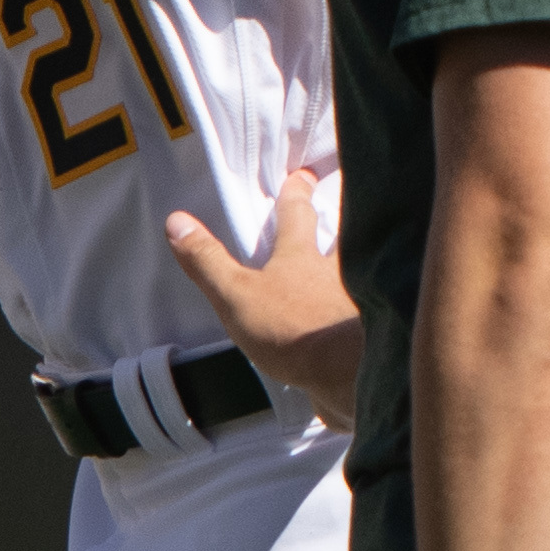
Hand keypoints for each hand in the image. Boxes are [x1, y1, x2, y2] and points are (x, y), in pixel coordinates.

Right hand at [166, 170, 362, 430]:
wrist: (353, 373)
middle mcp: (336, 273)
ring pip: (364, 272)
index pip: (296, 216)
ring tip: (358, 263)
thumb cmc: (294, 329)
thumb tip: (176, 220)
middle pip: (343, 237)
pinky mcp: (373, 334)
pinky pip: (372, 314)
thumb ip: (207, 261)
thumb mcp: (237, 295)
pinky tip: (365, 320)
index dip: (295, 195)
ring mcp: (359, 302)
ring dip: (361, 265)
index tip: (301, 177)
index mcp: (300, 258)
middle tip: (347, 204)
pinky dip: (370, 310)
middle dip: (342, 221)